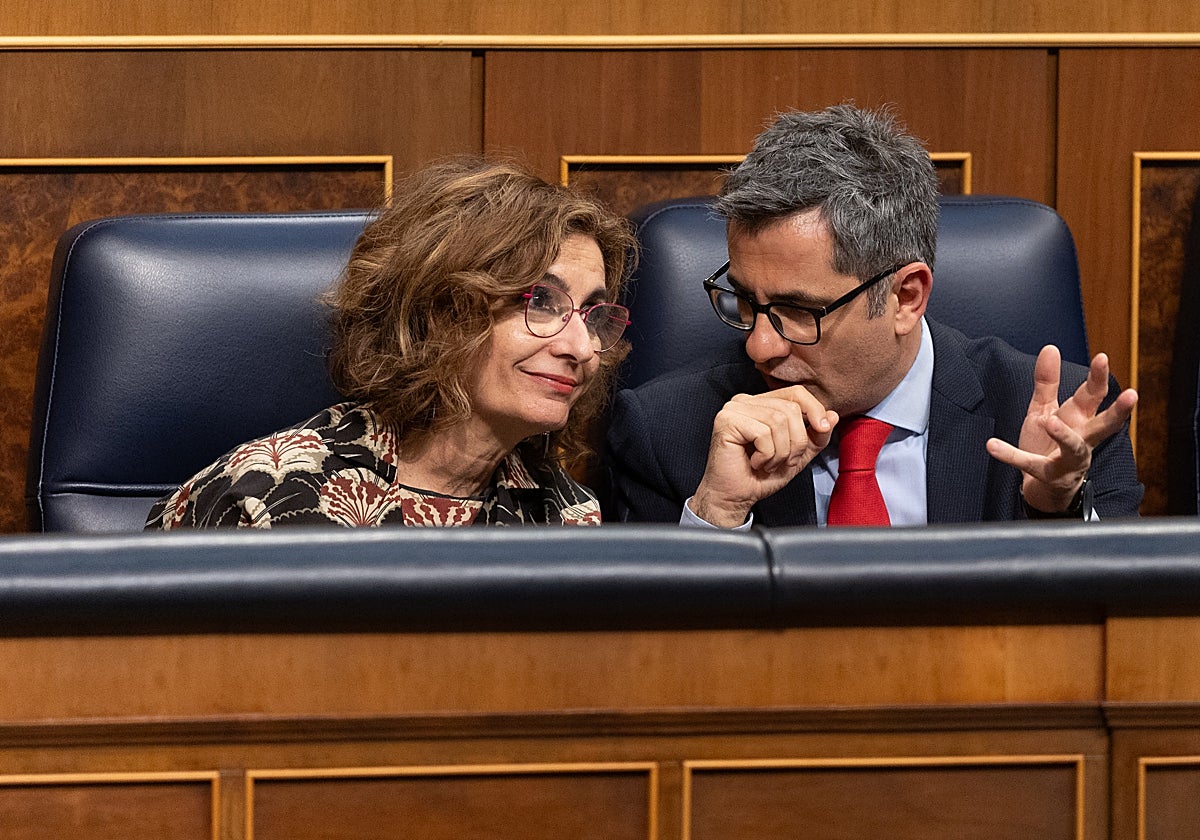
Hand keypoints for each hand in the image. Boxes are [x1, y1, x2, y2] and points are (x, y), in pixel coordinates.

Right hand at [691, 385, 838, 526]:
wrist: (735, 497)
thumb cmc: (761, 476)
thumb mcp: (798, 455)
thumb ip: (816, 436)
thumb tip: (832, 416)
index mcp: (762, 403)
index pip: (796, 393)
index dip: (814, 409)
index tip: (822, 429)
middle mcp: (746, 401)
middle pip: (790, 409)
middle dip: (796, 441)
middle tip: (784, 461)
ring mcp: (734, 409)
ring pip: (778, 421)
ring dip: (780, 451)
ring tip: (768, 463)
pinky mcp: (726, 421)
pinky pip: (762, 433)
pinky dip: (766, 455)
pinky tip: (755, 463)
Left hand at [985, 345, 1137, 513]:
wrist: (1043, 487)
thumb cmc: (1049, 443)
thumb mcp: (1045, 409)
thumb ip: (1047, 381)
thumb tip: (1050, 348)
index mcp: (1080, 419)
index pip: (1095, 395)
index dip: (1099, 377)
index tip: (1102, 358)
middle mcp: (1082, 439)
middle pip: (1103, 424)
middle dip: (1117, 411)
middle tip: (1131, 395)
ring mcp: (1068, 460)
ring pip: (1075, 448)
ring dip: (1064, 435)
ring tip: (1050, 421)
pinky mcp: (1048, 475)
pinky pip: (1029, 464)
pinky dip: (1010, 455)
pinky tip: (992, 445)